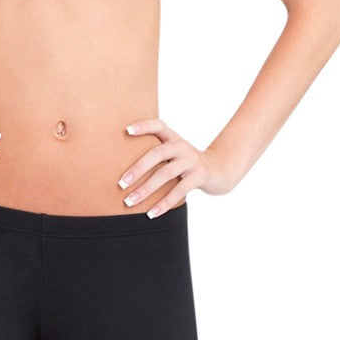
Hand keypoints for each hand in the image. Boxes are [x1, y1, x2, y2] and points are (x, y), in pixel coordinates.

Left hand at [117, 118, 233, 216]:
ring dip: (146, 189)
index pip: (158, 126)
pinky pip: (179, 191)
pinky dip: (164, 203)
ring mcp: (192, 160)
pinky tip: (151, 213)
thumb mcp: (174, 152)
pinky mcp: (200, 176)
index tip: (127, 131)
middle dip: (138, 168)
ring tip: (130, 201)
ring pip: (166, 174)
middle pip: (157, 153)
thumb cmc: (186, 163)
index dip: (143, 126)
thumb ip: (157, 153)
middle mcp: (182, 146)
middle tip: (121, 183)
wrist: (219, 170)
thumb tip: (125, 171)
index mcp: (173, 137)